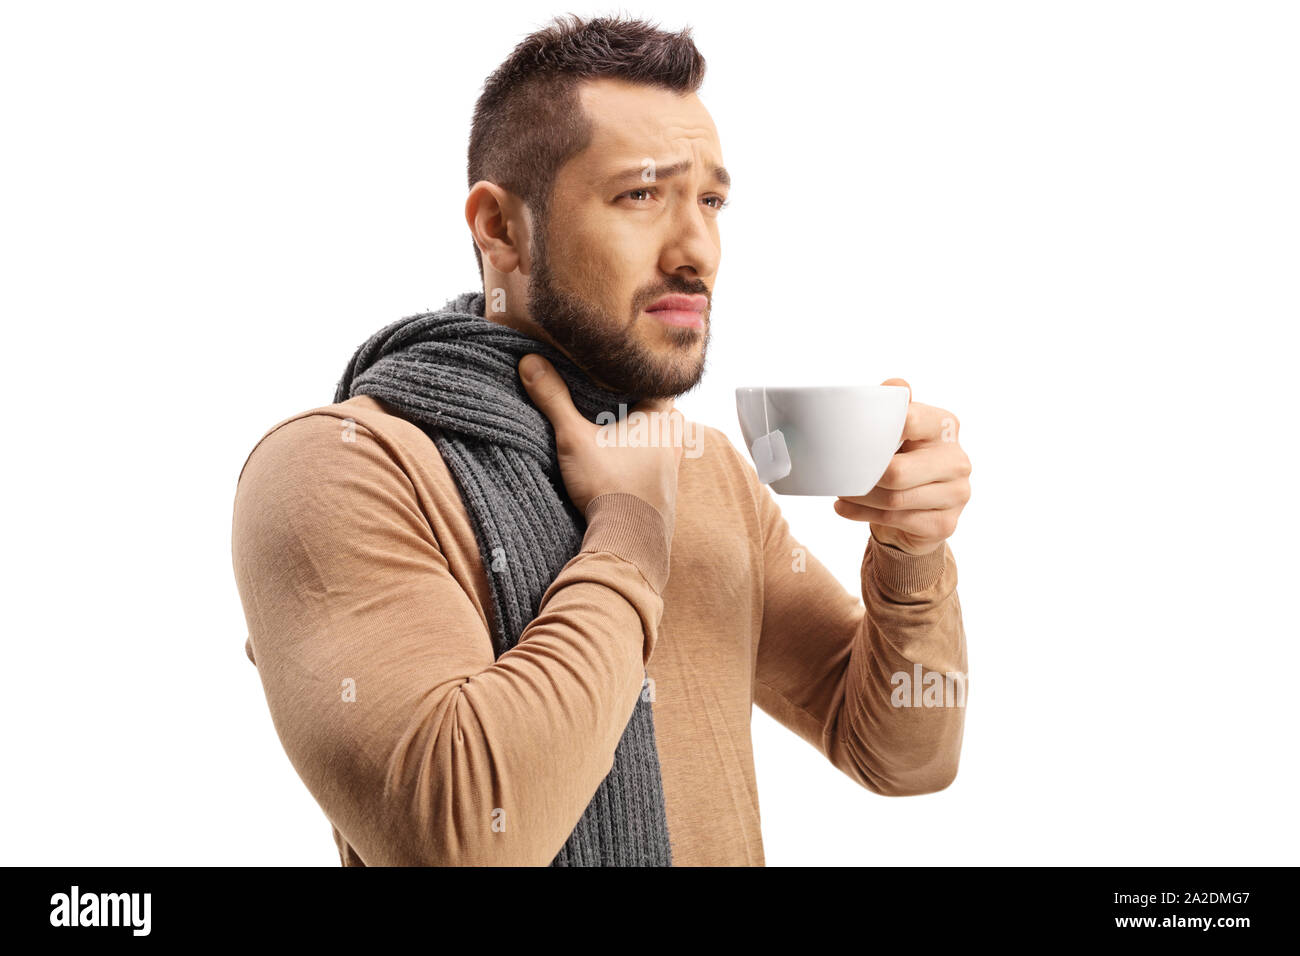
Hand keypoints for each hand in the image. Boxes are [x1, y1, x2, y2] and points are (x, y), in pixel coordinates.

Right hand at [518, 354, 684, 530]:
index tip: (619, 372)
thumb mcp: (574, 438)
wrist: (629, 541)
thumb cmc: (608, 484)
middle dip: (645, 404)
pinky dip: (649, 460)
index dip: (639, 375)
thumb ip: (553, 399)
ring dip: (649, 434)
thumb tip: (529, 361)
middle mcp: (673, 440)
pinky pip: (662, 465)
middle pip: (665, 410)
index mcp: (659, 419)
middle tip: (620, 399)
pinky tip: (629, 464)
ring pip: (666, 439)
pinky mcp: (668, 492)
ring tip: (623, 431)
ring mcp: (674, 468)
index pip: (659, 383)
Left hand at [832, 378, 971, 555]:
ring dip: (859, 497)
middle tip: (840, 474)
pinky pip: (896, 519)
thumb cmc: (901, 459)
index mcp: (945, 425)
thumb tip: (895, 385)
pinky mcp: (946, 523)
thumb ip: (894, 407)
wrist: (916, 509)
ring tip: (841, 491)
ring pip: (894, 498)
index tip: (854, 438)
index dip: (880, 430)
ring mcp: (957, 493)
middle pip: (897, 471)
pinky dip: (862, 514)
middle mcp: (957, 459)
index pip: (911, 420)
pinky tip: (845, 508)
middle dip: (862, 476)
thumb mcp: (896, 431)